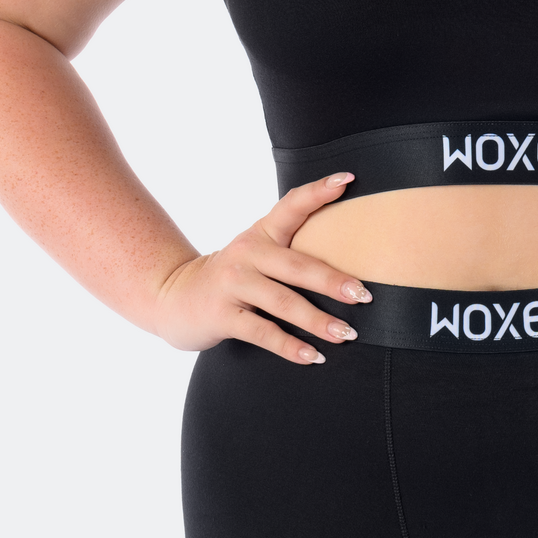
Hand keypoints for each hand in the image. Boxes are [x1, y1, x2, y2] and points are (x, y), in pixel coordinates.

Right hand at [149, 173, 371, 360]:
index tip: (346, 180)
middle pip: (297, 266)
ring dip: (318, 321)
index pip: (291, 206)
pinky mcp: (222, 315)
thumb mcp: (256, 253)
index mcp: (260, 234)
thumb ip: (292, 250)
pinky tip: (312, 357)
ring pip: (283, 303)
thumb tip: (350, 267)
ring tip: (346, 334)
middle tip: (364, 295)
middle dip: (333, 281)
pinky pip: (262, 332)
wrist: (173, 297)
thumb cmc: (232, 277)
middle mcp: (247, 253)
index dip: (318, 192)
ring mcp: (233, 284)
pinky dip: (290, 346)